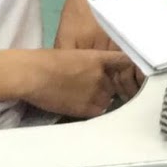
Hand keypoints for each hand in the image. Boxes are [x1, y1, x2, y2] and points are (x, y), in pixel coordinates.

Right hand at [19, 48, 142, 118]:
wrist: (33, 74)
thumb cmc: (46, 61)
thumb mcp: (73, 54)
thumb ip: (89, 64)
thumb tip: (92, 72)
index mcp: (99, 59)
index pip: (125, 61)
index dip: (132, 66)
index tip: (133, 71)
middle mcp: (102, 76)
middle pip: (115, 84)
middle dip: (108, 86)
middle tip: (92, 88)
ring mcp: (97, 93)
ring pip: (108, 99)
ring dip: (101, 99)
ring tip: (83, 98)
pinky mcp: (88, 108)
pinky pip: (99, 112)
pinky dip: (93, 110)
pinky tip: (81, 106)